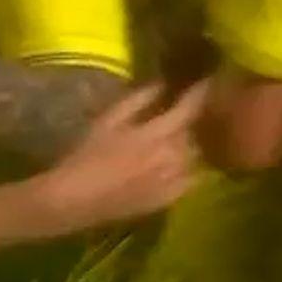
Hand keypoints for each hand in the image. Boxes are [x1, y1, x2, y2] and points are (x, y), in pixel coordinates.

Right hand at [39, 82, 204, 229]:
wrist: (76, 199)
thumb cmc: (87, 155)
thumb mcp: (108, 120)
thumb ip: (137, 101)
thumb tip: (161, 84)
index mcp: (155, 134)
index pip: (188, 110)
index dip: (199, 94)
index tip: (205, 82)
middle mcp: (170, 157)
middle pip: (192, 134)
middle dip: (189, 122)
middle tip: (182, 114)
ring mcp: (172, 181)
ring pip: (193, 157)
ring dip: (188, 146)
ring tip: (179, 138)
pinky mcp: (168, 200)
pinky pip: (190, 181)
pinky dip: (188, 169)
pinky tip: (176, 166)